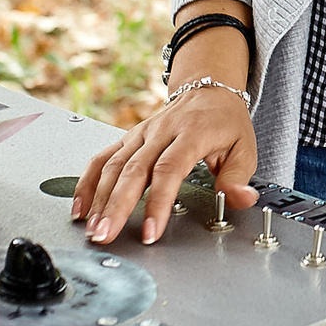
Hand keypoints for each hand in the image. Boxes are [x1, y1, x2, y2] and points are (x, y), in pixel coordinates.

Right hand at [70, 84, 257, 245]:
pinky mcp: (128, 138)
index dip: (157, 202)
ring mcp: (140, 134)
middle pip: (132, 170)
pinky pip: (102, 158)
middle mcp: (161, 131)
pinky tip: (80, 206)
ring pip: (113, 165)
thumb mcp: (244, 147)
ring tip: (93, 228)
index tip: (151, 231)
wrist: (208, 90)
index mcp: (191, 133)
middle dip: (116, 206)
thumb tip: (240, 199)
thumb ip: (238, 176)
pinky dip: (88, 182)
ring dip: (99, 198)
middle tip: (106, 234)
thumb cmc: (225, 122)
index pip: (169, 169)